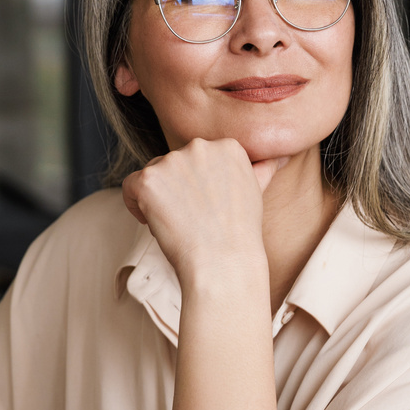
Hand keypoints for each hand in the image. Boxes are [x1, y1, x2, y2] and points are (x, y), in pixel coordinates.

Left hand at [121, 138, 286, 289]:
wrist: (223, 263)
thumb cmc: (239, 235)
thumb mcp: (256, 193)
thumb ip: (261, 168)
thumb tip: (279, 157)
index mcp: (228, 146)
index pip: (198, 159)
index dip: (196, 186)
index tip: (205, 208)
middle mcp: (200, 147)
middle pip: (174, 164)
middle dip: (176, 190)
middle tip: (192, 220)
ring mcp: (172, 162)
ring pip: (152, 175)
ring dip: (158, 199)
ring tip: (178, 224)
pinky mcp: (148, 180)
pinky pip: (129, 186)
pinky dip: (135, 206)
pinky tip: (155, 223)